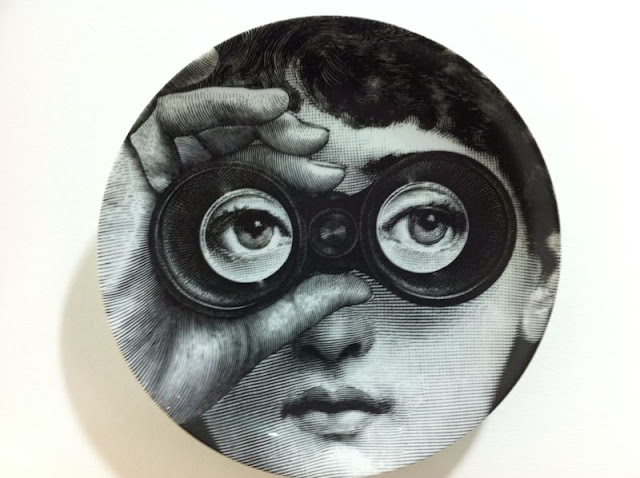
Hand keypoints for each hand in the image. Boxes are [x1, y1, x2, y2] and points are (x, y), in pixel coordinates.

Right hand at [100, 49, 371, 423]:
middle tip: (314, 143)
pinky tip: (242, 115)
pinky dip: (198, 110)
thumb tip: (353, 287)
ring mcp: (163, 194)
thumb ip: (304, 303)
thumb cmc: (189, 361)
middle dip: (277, 132)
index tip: (330, 178)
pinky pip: (159, 130)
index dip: (295, 168)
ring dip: (243, 110)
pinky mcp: (133, 189)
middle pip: (230, 143)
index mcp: (217, 228)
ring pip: (200, 124)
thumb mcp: (261, 326)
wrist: (148, 387)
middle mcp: (189, 204)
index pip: (255, 176)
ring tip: (283, 117)